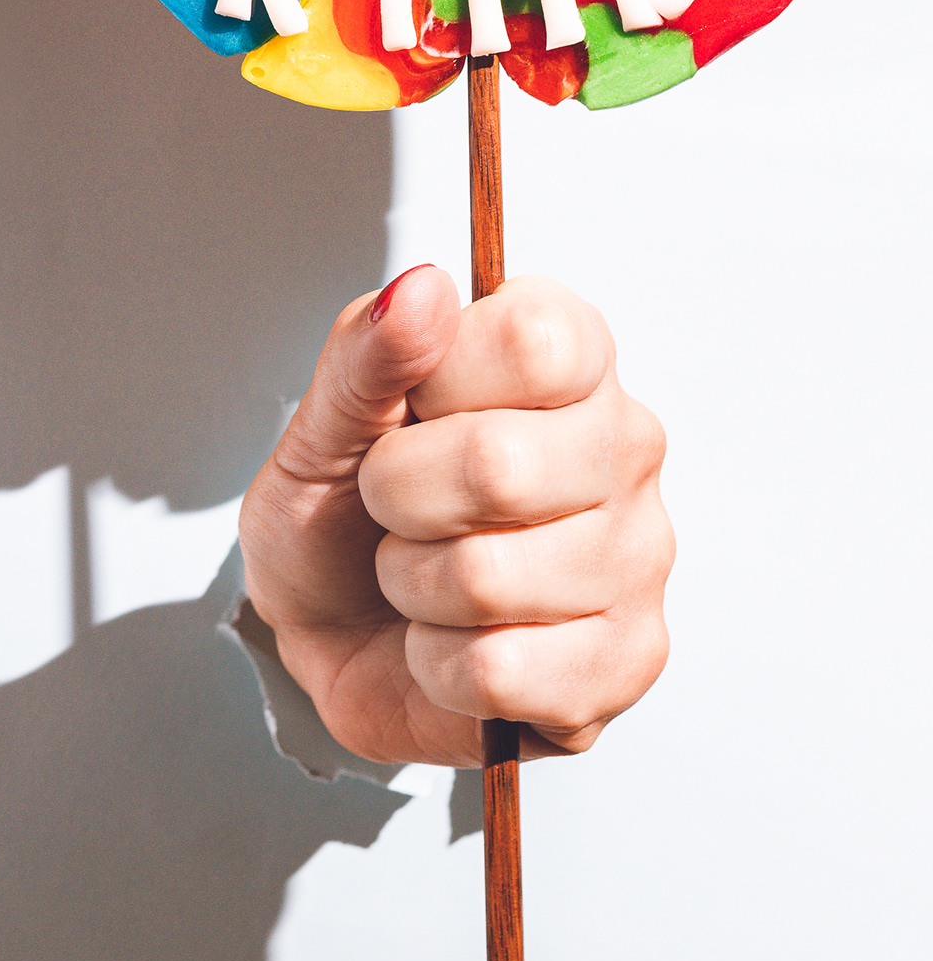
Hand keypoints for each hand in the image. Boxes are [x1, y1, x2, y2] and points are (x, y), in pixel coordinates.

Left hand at [237, 268, 671, 765]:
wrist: (333, 630)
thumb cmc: (343, 513)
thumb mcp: (323, 421)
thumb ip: (366, 350)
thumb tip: (422, 290)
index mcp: (571, 360)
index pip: (533, 340)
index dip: (438, 380)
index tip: (410, 407)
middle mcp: (624, 448)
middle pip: (499, 465)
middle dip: (399, 496)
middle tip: (394, 504)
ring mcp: (638, 559)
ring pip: (488, 578)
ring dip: (412, 586)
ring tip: (421, 575)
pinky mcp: (625, 663)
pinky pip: (499, 670)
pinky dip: (438, 666)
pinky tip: (450, 643)